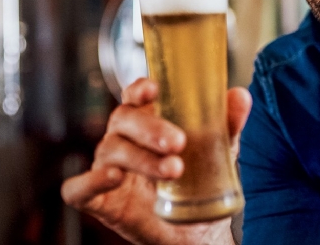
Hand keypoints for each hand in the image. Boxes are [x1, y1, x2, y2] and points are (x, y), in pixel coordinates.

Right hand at [62, 78, 251, 244]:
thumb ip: (227, 124)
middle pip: (123, 120)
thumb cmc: (200, 180)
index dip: (139, 89)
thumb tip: (241, 95)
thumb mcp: (219, 150)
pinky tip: (114, 177)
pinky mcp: (97, 199)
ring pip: (110, 151)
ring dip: (141, 158)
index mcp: (147, 121)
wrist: (196, 230)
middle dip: (150, 128)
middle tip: (180, 142)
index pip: (134, 96)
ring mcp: (107, 167)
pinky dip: (89, 180)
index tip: (154, 88)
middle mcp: (122, 139)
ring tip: (174, 169)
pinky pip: (78, 188)